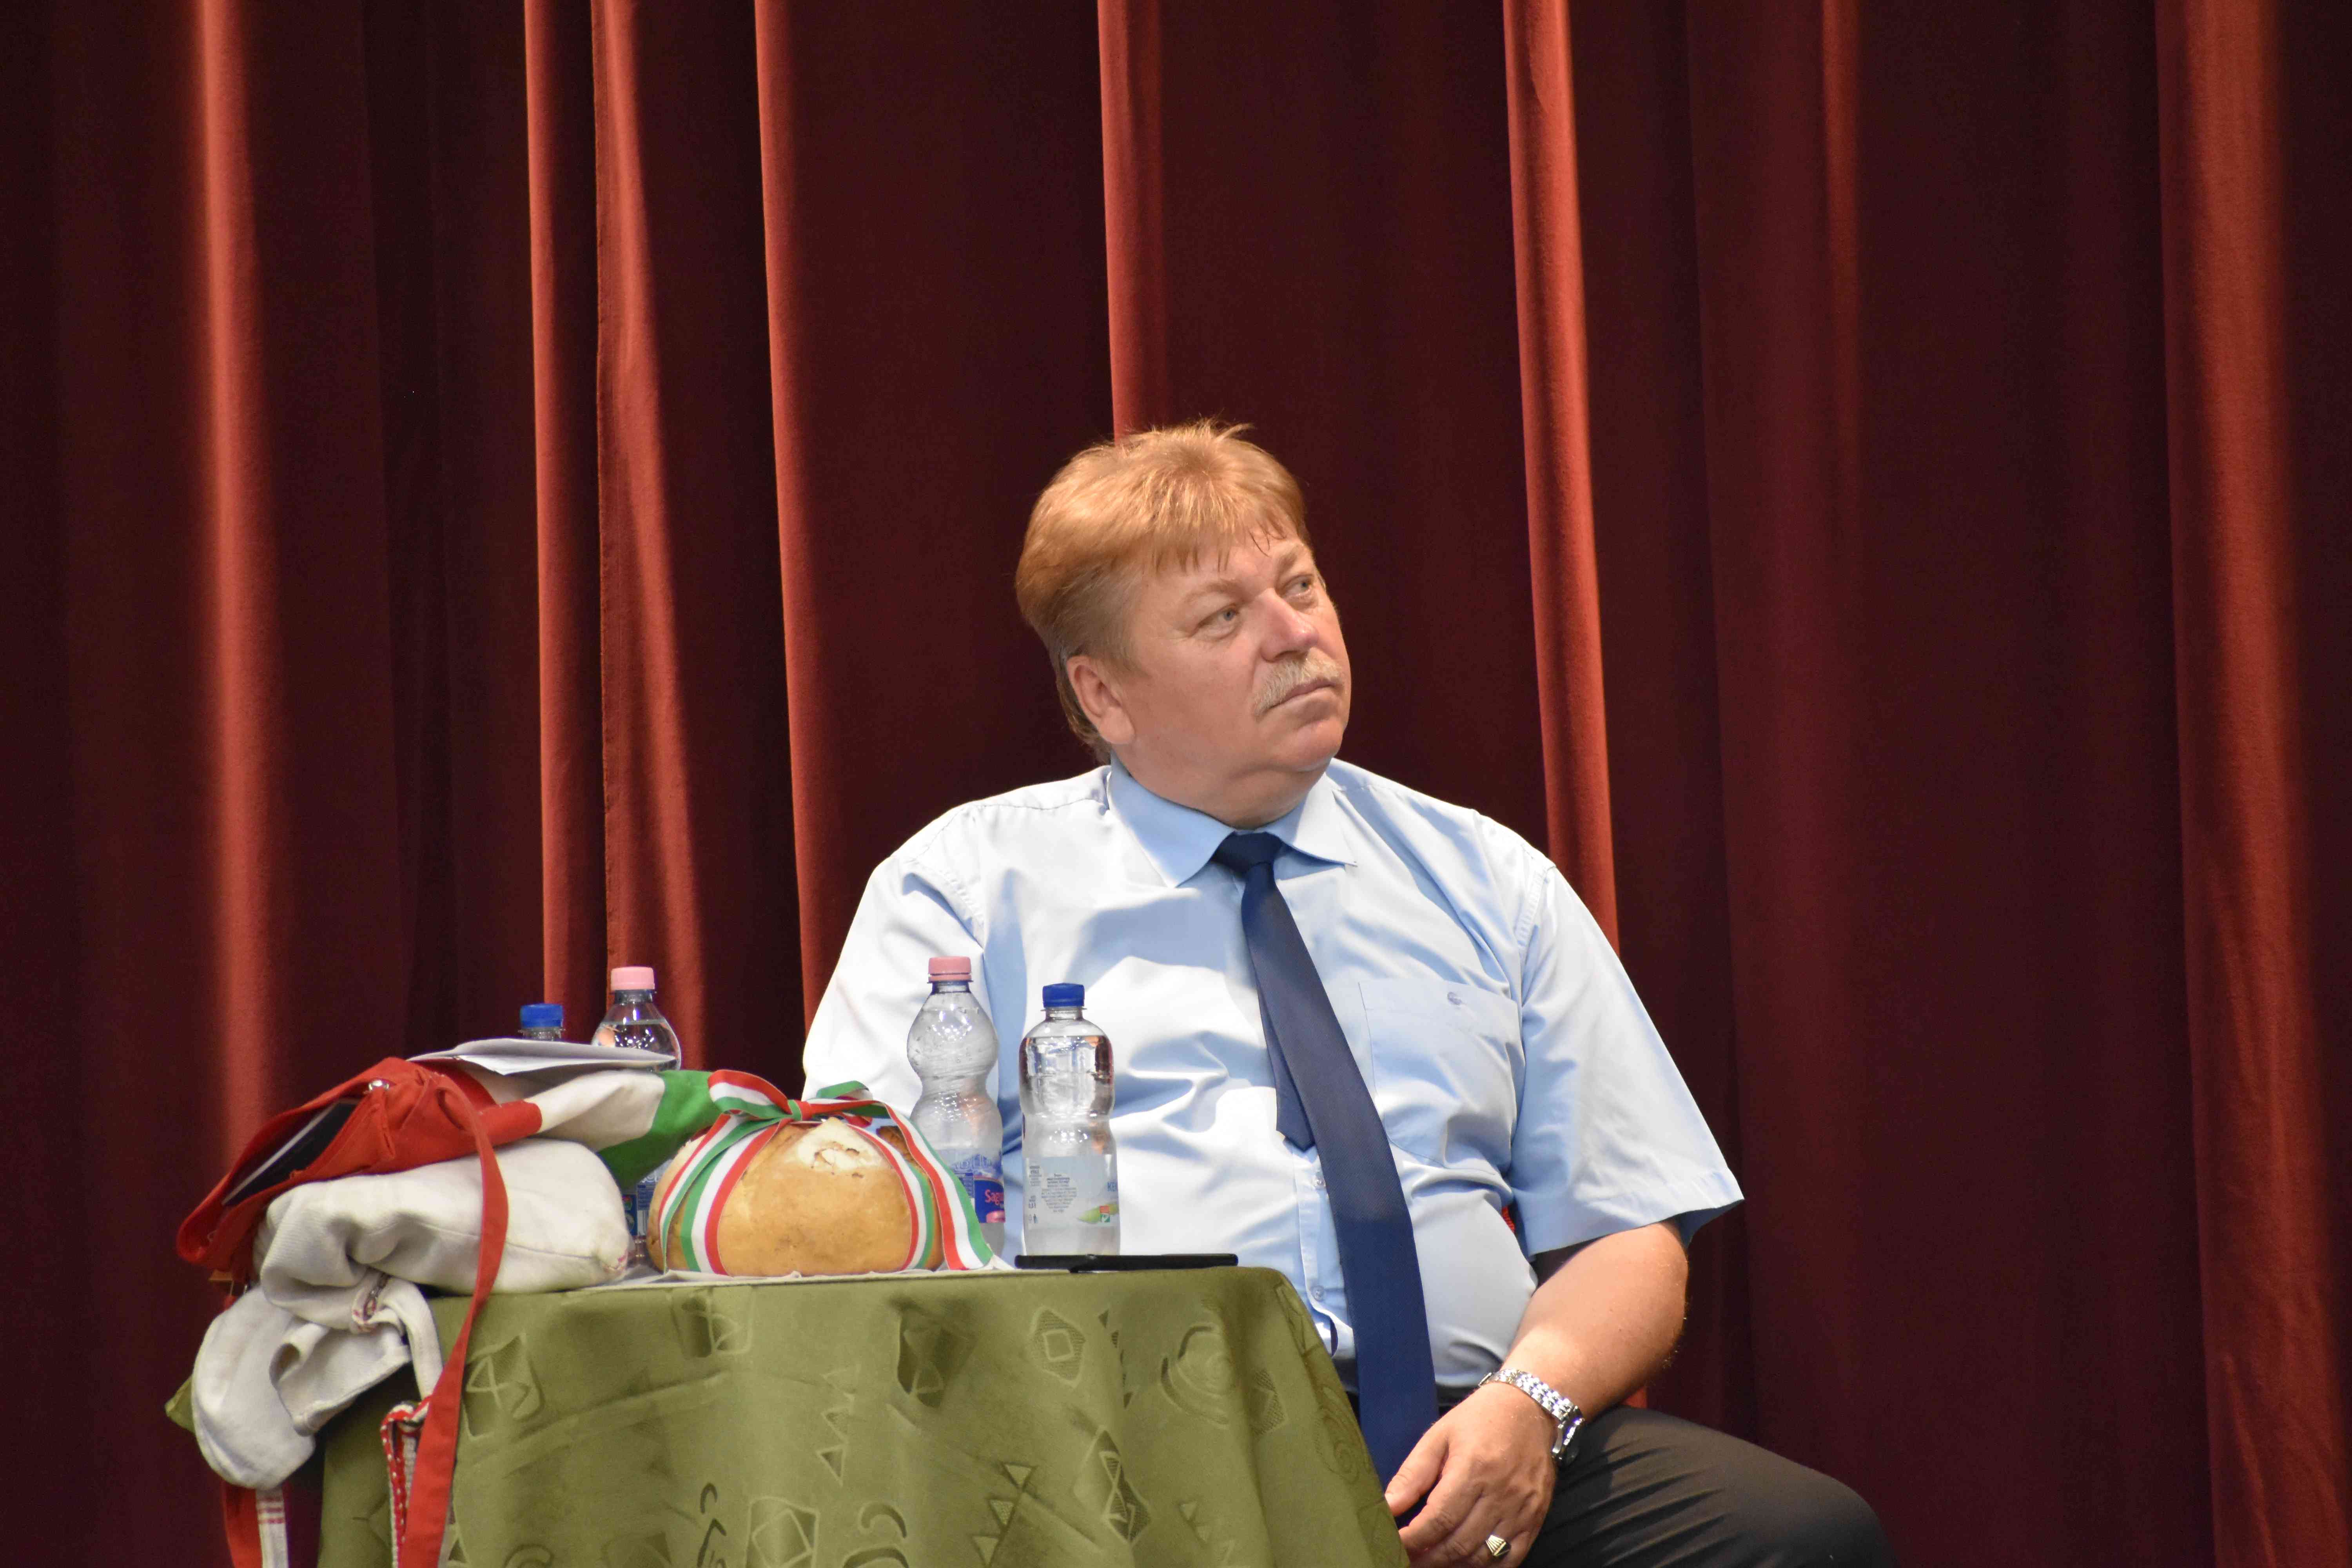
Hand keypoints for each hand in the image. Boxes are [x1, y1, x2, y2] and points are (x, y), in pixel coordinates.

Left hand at [1385, 1383, 1557, 1564]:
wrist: (1529, 1408)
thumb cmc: (1480, 1419)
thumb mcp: (1439, 1436)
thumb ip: (1413, 1474)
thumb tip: (1388, 1506)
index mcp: (1473, 1469)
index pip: (1438, 1519)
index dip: (1414, 1540)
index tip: (1395, 1545)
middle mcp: (1500, 1493)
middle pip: (1459, 1543)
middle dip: (1429, 1558)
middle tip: (1408, 1560)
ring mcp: (1522, 1508)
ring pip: (1484, 1555)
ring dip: (1454, 1565)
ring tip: (1432, 1561)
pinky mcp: (1535, 1517)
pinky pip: (1512, 1556)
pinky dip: (1487, 1566)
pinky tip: (1466, 1562)